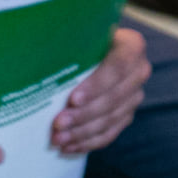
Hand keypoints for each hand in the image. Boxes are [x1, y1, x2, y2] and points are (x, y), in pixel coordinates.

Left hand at [52, 27, 147, 153]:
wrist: (89, 43)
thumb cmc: (77, 33)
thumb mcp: (78, 31)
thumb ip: (71, 39)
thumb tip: (39, 50)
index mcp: (131, 46)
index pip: (117, 67)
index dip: (96, 86)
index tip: (73, 99)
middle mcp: (139, 71)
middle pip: (113, 99)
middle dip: (83, 115)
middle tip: (58, 124)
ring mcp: (134, 95)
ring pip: (111, 119)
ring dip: (83, 132)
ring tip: (58, 139)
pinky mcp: (126, 113)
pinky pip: (111, 132)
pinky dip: (89, 142)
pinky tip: (69, 147)